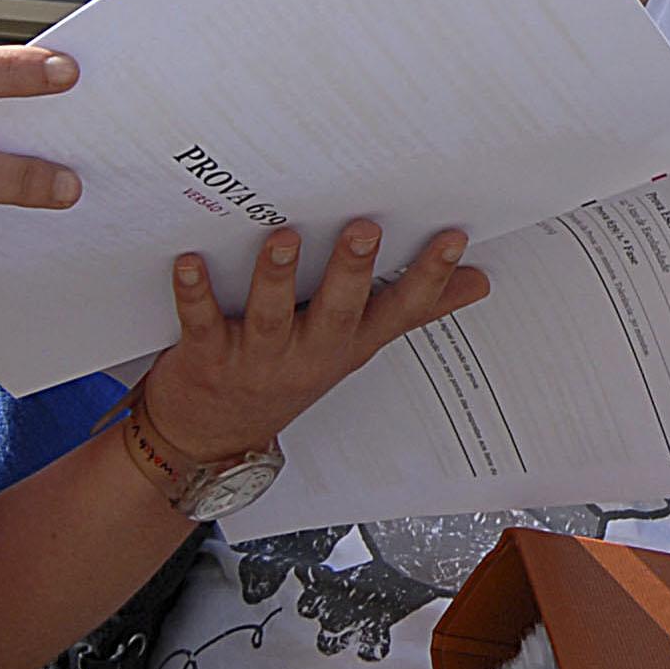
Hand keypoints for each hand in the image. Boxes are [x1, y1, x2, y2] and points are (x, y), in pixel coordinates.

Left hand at [138, 220, 486, 461]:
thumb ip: (412, 310)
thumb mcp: (355, 349)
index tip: (452, 238)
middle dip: (352, 272)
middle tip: (365, 228)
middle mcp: (309, 353)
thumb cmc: (285, 377)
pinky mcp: (207, 357)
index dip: (428, 278)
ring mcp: (258, 358)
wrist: (209, 439)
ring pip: (272, 315)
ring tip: (287, 238)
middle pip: (338, 313)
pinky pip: (203, 322)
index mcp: (348, 345)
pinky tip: (190, 262)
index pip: (399, 312)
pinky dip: (196, 294)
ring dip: (279, 276)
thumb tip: (478, 283)